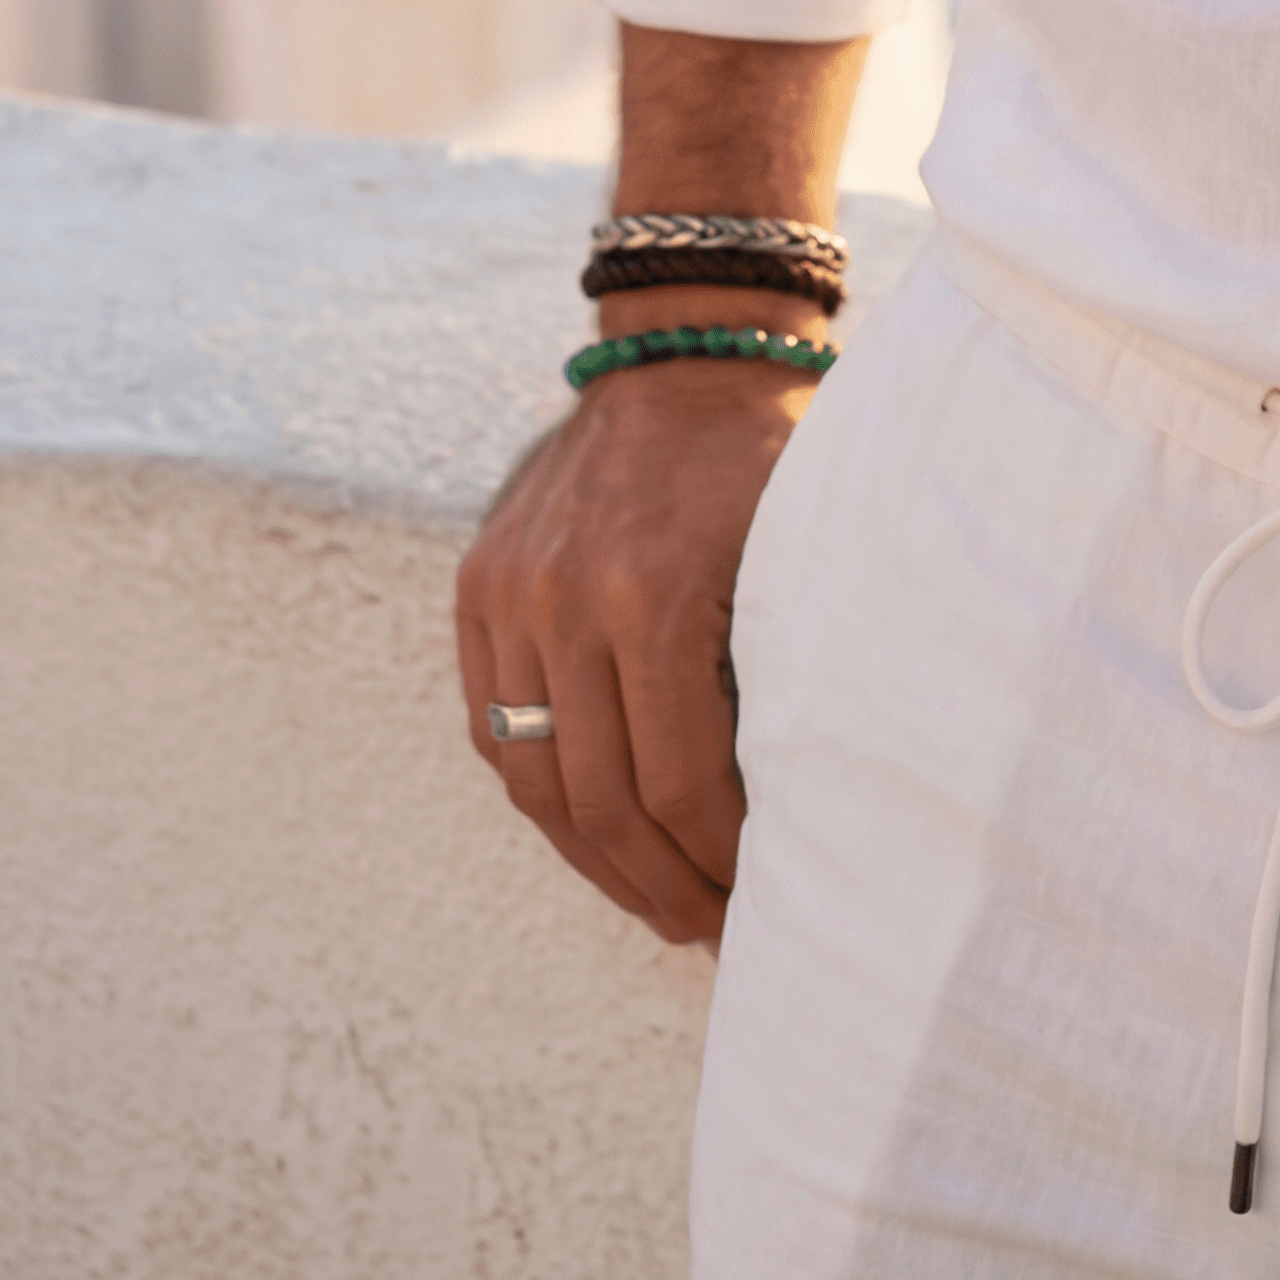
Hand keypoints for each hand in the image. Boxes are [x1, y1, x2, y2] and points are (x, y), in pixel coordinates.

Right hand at [451, 355, 817, 947]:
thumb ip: (784, 675)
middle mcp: (566, 598)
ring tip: (652, 901)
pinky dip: (538, 790)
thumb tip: (799, 819)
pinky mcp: (479, 585)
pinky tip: (590, 832)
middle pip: (599, 798)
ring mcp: (511, 592)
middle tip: (708, 932)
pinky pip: (493, 726)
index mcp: (656, 594)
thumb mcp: (800, 555)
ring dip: (592, 859)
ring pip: (533, 777)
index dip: (719, 861)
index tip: (759, 902)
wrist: (691, 346)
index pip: (680, 782)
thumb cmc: (778, 454)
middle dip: (659, 884)